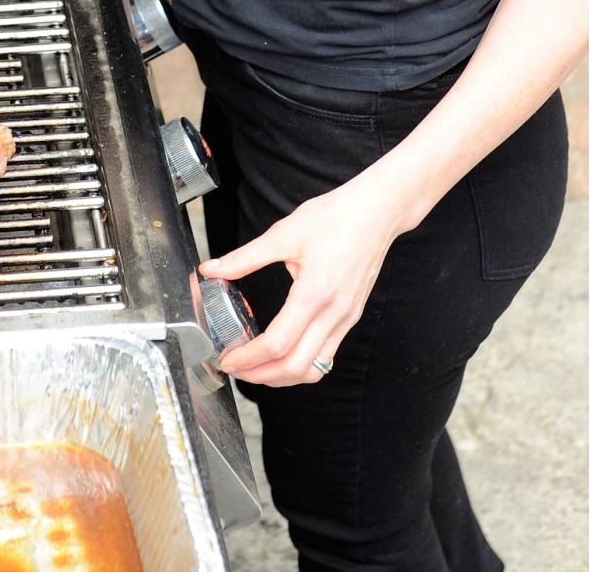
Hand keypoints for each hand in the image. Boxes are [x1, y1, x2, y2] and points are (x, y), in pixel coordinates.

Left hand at [198, 165, 407, 387]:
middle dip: (261, 376)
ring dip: (283, 376)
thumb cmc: (335, 217)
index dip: (248, 359)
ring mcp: (346, 319)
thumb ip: (245, 257)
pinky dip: (303, 364)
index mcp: (315, 293)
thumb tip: (211, 269)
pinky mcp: (351, 317)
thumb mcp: (284, 233)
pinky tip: (285, 352)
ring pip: (315, 369)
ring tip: (257, 368)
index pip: (277, 343)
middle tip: (236, 370)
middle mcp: (334, 313)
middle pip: (296, 367)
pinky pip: (327, 355)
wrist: (376, 212)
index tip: (228, 359)